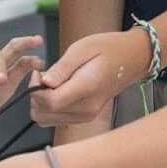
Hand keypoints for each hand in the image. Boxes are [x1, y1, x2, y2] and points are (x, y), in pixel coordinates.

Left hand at [30, 28, 150, 125]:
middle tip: (43, 75)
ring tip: (51, 81)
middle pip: (44, 114)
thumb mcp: (82, 48)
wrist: (131, 59)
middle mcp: (86, 109)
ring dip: (41, 102)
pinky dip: (50, 106)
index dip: (35, 88)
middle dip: (36, 95)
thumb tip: (44, 82)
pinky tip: (58, 88)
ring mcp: (86, 116)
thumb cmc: (107, 48)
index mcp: (87, 89)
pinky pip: (56, 118)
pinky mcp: (85, 117)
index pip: (50, 102)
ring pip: (46, 119)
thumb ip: (62, 67)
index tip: (37, 72)